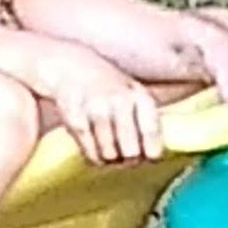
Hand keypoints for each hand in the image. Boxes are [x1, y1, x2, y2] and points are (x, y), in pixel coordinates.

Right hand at [30, 41, 164, 164]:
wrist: (71, 67)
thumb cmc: (109, 87)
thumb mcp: (134, 93)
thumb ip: (147, 120)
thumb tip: (156, 155)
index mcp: (139, 96)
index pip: (152, 133)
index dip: (153, 152)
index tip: (150, 156)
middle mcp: (120, 101)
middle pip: (131, 151)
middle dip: (130, 160)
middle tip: (127, 158)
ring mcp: (96, 109)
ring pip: (110, 155)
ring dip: (111, 160)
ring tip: (111, 153)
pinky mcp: (75, 119)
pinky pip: (90, 153)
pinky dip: (94, 157)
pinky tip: (96, 150)